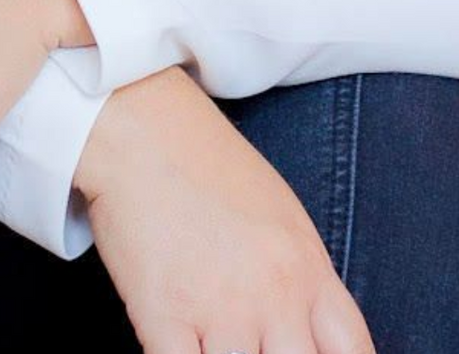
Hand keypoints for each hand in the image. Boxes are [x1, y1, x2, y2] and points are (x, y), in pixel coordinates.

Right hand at [77, 68, 376, 353]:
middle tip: (254, 350)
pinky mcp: (164, 315)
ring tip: (215, 348)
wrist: (144, 127)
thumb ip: (303, 281)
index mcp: (307, 269)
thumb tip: (314, 336)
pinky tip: (181, 350)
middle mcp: (274, 294)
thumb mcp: (281, 216)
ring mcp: (220, 308)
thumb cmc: (210, 166)